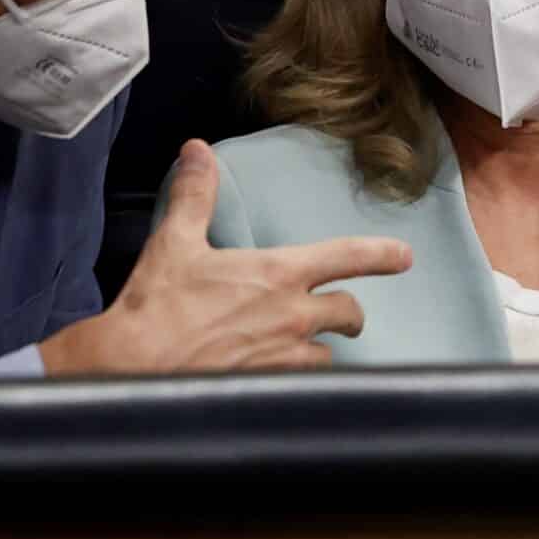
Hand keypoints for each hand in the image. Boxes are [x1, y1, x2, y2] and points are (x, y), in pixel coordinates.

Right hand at [41, 139, 411, 373]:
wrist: (133, 365)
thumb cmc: (156, 305)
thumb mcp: (175, 241)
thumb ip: (195, 195)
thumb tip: (197, 151)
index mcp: (278, 274)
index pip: (347, 257)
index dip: (381, 255)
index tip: (404, 256)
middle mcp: (293, 316)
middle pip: (348, 312)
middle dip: (349, 314)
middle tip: (343, 317)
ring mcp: (286, 357)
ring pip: (327, 353)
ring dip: (319, 349)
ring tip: (300, 348)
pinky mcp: (272, 388)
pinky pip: (304, 385)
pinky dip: (298, 380)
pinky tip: (280, 378)